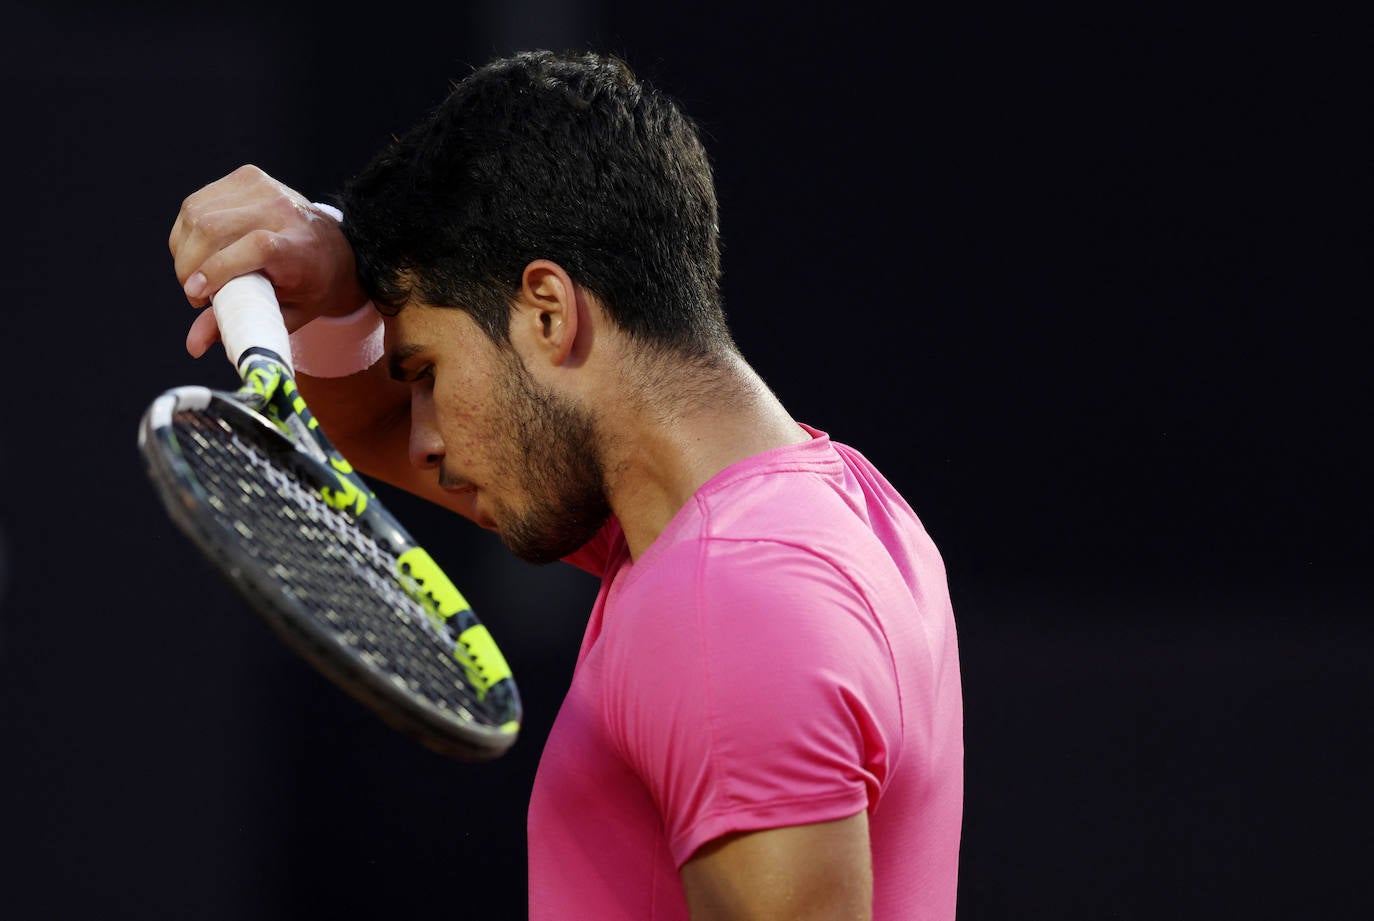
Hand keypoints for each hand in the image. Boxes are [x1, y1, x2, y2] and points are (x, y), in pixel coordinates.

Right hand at [169, 164, 367, 357]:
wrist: (334, 247)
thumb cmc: (309, 287)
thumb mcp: (285, 315)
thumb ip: (241, 326)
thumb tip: (193, 346)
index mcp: (301, 248)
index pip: (257, 247)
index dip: (220, 268)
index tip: (197, 294)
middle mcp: (284, 210)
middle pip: (215, 228)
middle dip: (189, 267)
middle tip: (197, 295)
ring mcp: (265, 187)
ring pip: (196, 214)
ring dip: (184, 250)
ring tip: (198, 275)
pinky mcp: (247, 176)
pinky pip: (196, 204)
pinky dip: (187, 232)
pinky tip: (199, 251)